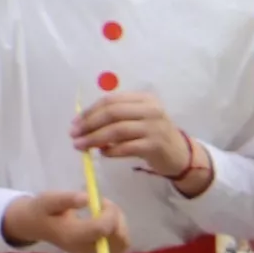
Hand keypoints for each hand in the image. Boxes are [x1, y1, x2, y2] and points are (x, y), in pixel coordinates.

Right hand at [2, 190, 127, 252]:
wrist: (37, 226)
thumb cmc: (43, 210)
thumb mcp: (49, 199)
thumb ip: (66, 199)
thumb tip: (87, 198)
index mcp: (73, 237)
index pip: (103, 229)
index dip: (110, 212)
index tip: (100, 200)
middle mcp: (86, 250)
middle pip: (119, 238)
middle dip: (116, 217)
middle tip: (102, 204)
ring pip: (123, 240)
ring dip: (119, 222)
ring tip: (101, 211)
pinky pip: (121, 243)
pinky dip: (119, 229)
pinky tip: (104, 219)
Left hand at [70, 90, 194, 185]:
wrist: (179, 154)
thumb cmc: (153, 134)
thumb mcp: (138, 118)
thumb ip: (116, 117)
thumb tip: (83, 123)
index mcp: (144, 99)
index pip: (111, 101)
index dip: (89, 111)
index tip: (75, 123)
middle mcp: (151, 110)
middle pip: (112, 113)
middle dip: (88, 124)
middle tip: (73, 135)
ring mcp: (154, 127)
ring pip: (116, 130)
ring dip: (94, 139)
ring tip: (80, 146)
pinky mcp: (155, 145)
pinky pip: (125, 148)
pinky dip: (110, 151)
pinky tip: (102, 154)